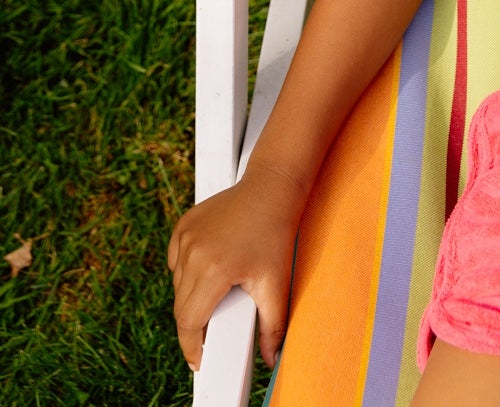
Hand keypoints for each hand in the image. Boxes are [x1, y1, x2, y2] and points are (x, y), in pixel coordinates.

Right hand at [167, 163, 306, 371]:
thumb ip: (273, 326)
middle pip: (181, 307)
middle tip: (213, 329)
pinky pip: (176, 261)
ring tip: (216, 295)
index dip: (191, 346)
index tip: (198, 359)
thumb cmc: (276, 232)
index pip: (189, 322)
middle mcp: (193, 253)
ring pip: (178, 285)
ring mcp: (185, 237)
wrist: (271, 188)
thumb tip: (271, 358)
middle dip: (194, 324)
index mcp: (213, 271)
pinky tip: (207, 270)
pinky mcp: (183, 226)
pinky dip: (186, 272)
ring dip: (191, 297)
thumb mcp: (276, 282)